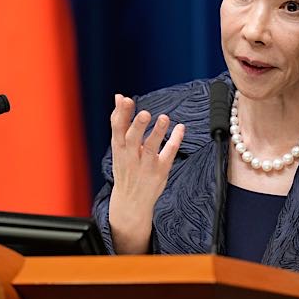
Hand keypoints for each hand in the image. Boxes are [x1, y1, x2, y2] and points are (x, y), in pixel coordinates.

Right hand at [108, 94, 184, 253]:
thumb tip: (118, 96)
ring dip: (157, 133)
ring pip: (151, 148)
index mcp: (119, 148)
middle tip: (145, 113)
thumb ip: (120, 121)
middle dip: (137, 125)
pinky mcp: (160, 171)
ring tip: (164, 118)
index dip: (120, 114)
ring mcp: (145, 165)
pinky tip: (180, 129)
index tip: (124, 99)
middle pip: (132, 139)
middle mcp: (130, 156)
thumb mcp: (118, 146)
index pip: (117, 129)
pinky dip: (174, 141)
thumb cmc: (125, 168)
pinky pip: (168, 155)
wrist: (130, 202)